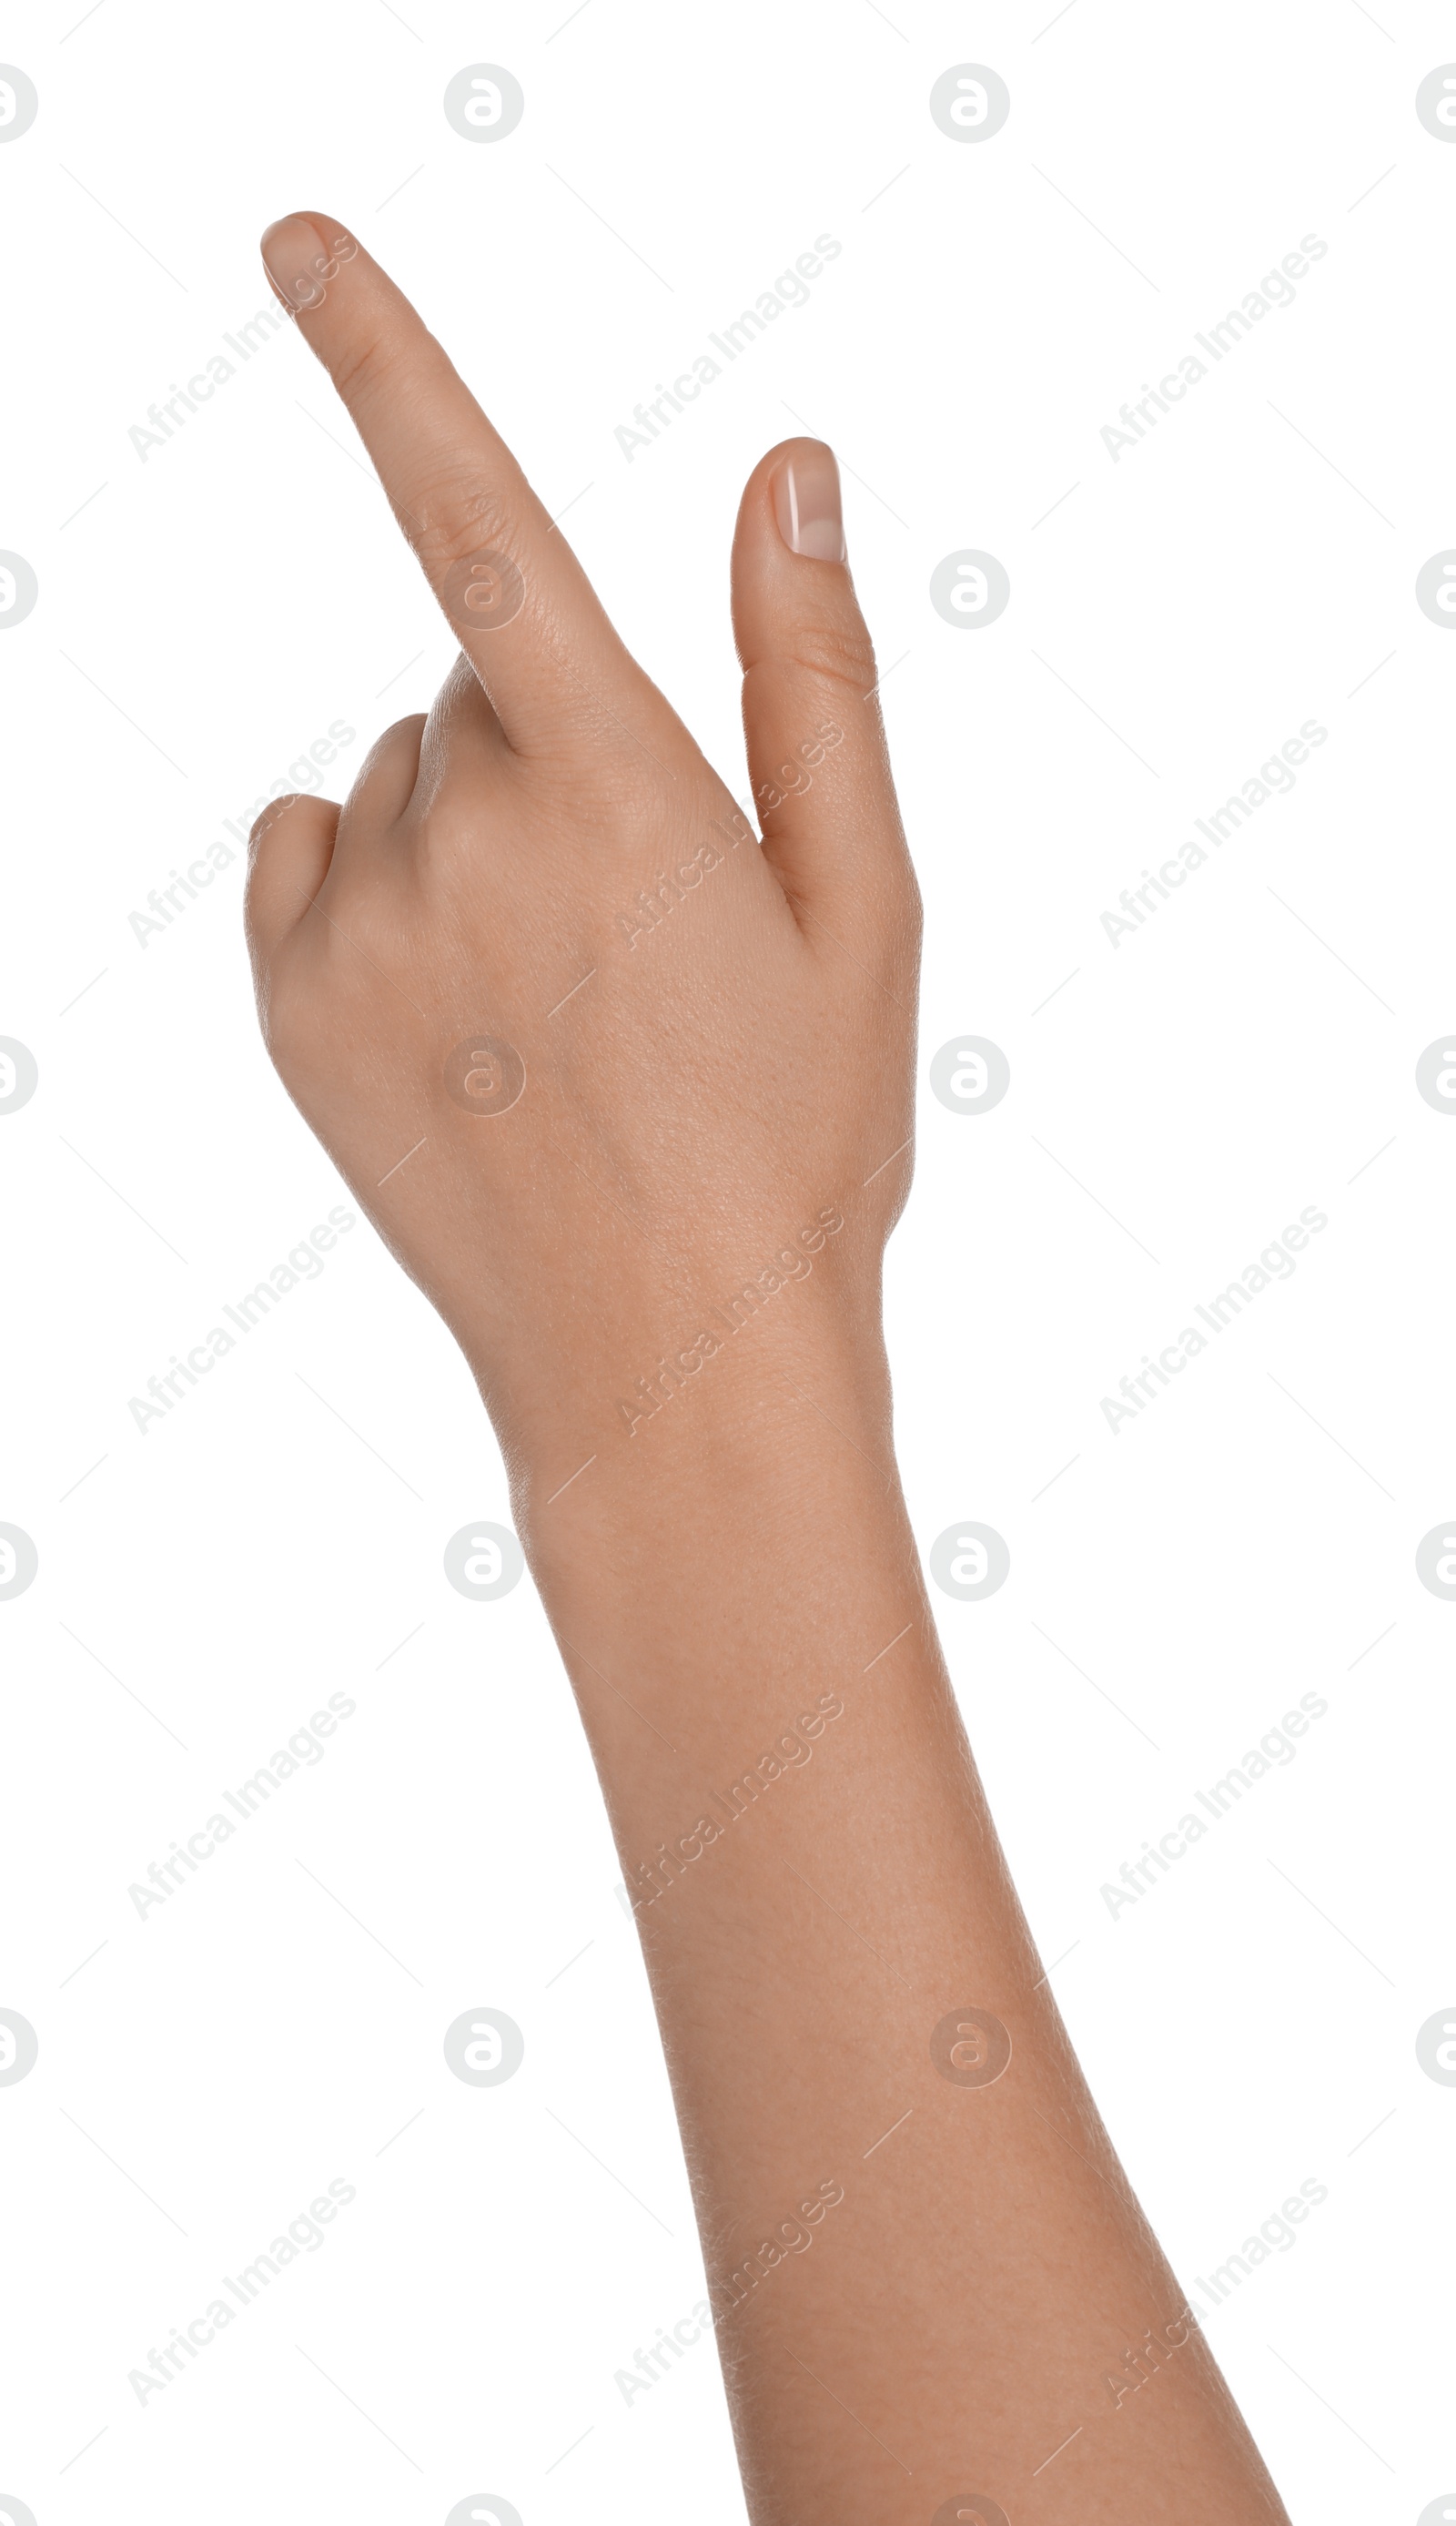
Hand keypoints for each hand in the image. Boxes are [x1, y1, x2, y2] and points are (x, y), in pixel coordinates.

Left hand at [246, 213, 919, 1533]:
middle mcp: (465, 839)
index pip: (483, 525)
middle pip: (477, 680)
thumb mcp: (861, 909)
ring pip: (396, 774)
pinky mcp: (291, 1006)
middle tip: (640, 916)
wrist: (670, 1362)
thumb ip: (812, 675)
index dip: (386, 367)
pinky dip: (371, 887)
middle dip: (552, 746)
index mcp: (621, 791)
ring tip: (560, 990)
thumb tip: (787, 470)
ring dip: (466, 828)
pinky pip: (306, 852)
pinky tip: (460, 1002)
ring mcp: (361, 931)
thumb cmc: (797, 1141)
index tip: (295, 244)